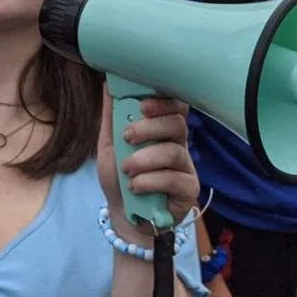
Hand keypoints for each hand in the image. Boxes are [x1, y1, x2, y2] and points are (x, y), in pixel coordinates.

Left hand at [96, 92, 199, 240]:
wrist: (123, 213)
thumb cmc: (119, 176)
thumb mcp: (108, 144)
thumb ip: (111, 116)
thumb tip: (107, 83)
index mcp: (161, 130)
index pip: (175, 107)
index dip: (163, 101)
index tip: (142, 105)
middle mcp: (178, 145)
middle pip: (177, 125)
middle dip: (150, 127)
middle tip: (127, 137)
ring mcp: (186, 168)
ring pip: (175, 152)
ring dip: (145, 158)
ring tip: (126, 169)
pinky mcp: (188, 191)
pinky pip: (175, 180)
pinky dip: (150, 181)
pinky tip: (135, 186)